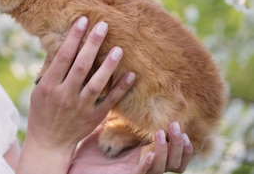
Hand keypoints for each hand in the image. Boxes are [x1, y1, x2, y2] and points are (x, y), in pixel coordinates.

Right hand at [17, 17, 135, 172]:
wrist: (49, 143)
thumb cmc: (42, 111)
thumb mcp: (39, 90)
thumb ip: (49, 69)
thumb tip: (58, 43)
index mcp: (49, 86)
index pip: (62, 57)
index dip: (73, 37)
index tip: (82, 20)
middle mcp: (64, 95)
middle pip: (80, 66)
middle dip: (92, 44)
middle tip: (103, 25)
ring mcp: (80, 107)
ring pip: (97, 83)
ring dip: (109, 65)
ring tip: (119, 48)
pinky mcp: (94, 117)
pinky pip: (110, 101)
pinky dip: (121, 88)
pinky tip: (131, 75)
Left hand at [70, 121, 193, 173]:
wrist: (75, 168)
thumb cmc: (91, 155)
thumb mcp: (108, 134)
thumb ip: (120, 121)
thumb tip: (122, 92)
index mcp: (145, 157)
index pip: (174, 156)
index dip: (182, 146)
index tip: (182, 128)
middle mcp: (144, 167)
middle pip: (174, 163)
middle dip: (177, 145)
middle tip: (175, 126)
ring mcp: (135, 172)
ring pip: (160, 168)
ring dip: (163, 150)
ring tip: (158, 133)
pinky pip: (141, 173)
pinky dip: (147, 164)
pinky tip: (150, 152)